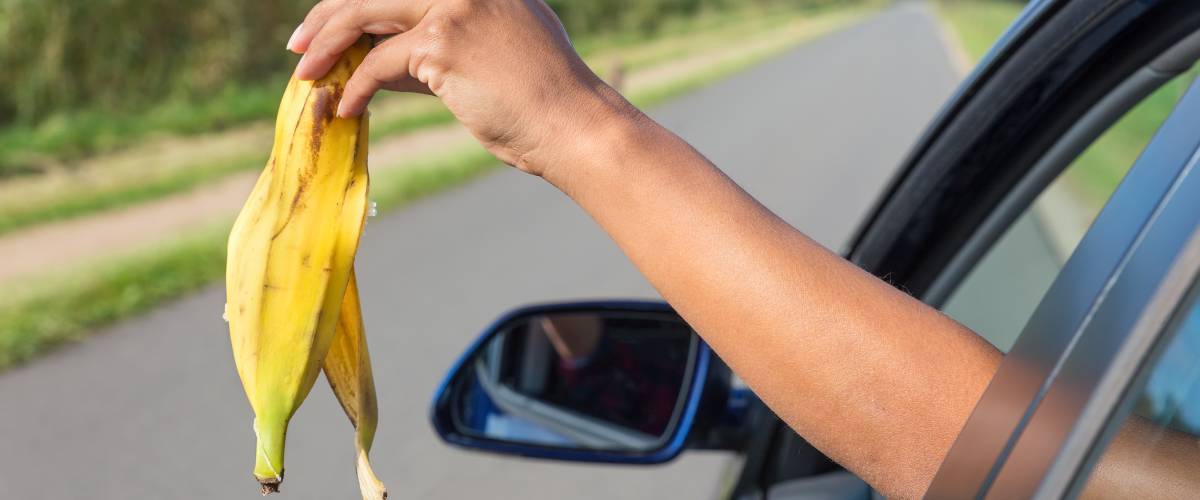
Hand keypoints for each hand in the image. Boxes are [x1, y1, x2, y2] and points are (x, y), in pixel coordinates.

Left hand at [288, 0, 636, 176]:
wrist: (574, 126)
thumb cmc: (538, 104)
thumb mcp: (489, 58)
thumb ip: (437, 48)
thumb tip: (374, 60)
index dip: (356, 3)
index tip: (328, 24)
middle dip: (329, 15)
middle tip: (299, 44)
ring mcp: (455, 6)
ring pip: (366, 13)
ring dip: (327, 45)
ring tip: (305, 73)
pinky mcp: (443, 44)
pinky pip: (379, 64)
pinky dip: (355, 87)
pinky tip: (345, 108)